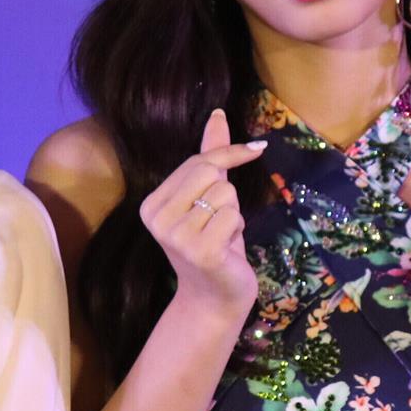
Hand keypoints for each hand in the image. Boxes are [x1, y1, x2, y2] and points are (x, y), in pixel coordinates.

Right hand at [140, 108, 263, 318]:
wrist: (214, 297)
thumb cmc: (212, 243)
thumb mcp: (208, 196)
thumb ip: (209, 155)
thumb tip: (217, 114)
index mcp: (152, 204)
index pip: (198, 162)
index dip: (230, 153)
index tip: (258, 149)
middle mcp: (157, 219)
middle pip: (211, 174)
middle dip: (226, 193)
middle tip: (218, 220)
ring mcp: (176, 236)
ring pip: (225, 194)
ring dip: (233, 215)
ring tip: (221, 236)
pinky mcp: (200, 250)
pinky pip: (233, 216)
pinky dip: (238, 230)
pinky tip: (226, 249)